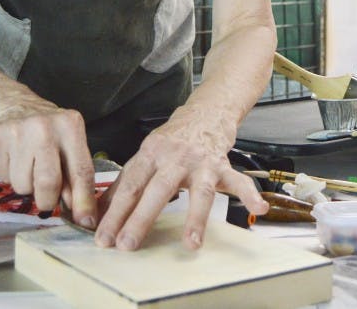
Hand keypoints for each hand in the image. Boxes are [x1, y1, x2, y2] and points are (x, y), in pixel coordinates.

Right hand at [0, 92, 97, 227]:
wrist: (12, 105)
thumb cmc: (48, 131)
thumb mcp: (69, 145)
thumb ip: (75, 176)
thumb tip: (82, 214)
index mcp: (70, 125)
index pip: (81, 170)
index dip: (84, 201)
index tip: (86, 223)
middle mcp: (45, 126)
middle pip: (48, 182)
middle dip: (48, 200)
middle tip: (48, 201)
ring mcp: (18, 131)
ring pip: (24, 185)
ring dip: (28, 186)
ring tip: (29, 166)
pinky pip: (5, 177)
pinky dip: (11, 176)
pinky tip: (14, 159)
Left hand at [93, 103, 267, 249]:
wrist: (206, 111)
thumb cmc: (173, 139)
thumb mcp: (145, 155)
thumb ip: (125, 184)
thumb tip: (98, 212)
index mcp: (151, 154)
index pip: (129, 186)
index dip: (114, 213)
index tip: (103, 238)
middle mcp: (175, 158)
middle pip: (157, 190)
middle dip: (140, 219)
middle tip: (126, 245)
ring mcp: (201, 162)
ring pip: (199, 191)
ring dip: (195, 217)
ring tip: (192, 243)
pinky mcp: (223, 166)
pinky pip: (239, 181)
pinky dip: (250, 194)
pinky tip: (258, 209)